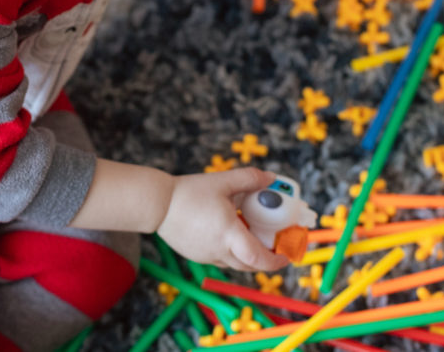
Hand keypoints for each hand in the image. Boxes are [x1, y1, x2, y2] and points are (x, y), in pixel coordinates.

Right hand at [156, 168, 290, 271]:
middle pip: (250, 265)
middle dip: (266, 258)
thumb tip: (271, 178)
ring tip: (250, 231)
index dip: (276, 260)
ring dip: (247, 253)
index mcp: (228, 234)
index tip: (287, 255)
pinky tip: (228, 230)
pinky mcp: (197, 256)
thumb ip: (250, 178)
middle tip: (274, 243)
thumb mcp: (222, 181)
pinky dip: (231, 250)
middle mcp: (219, 250)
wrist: (157, 205)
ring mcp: (206, 256)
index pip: (258, 258)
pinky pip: (221, 258)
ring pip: (235, 262)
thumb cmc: (188, 192)